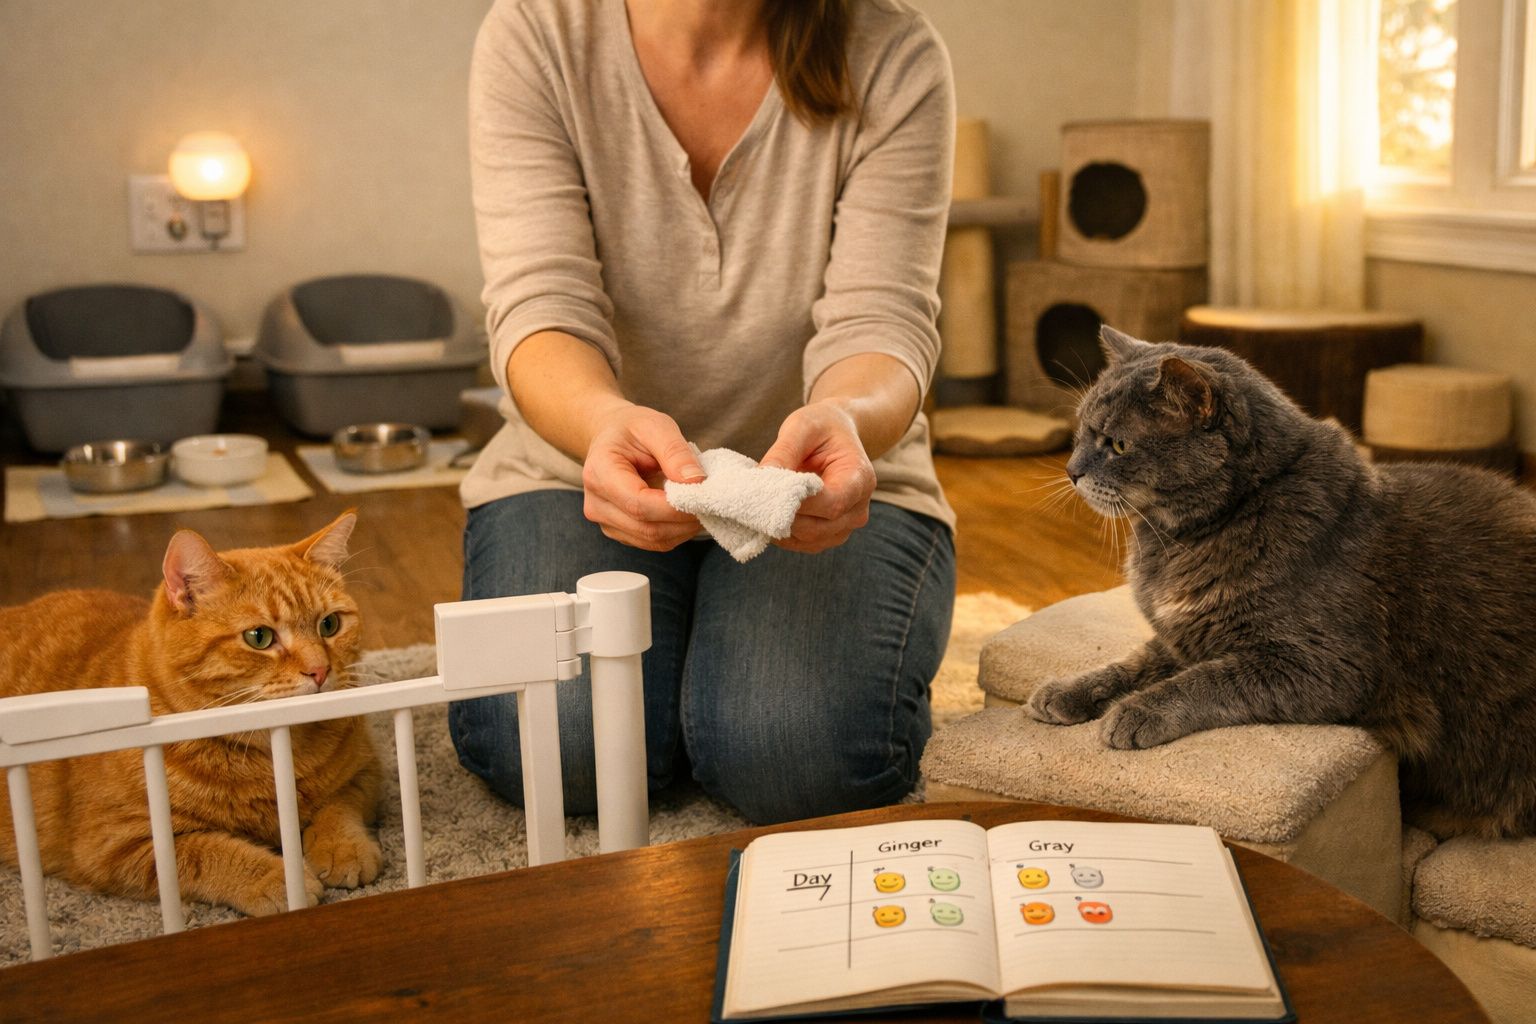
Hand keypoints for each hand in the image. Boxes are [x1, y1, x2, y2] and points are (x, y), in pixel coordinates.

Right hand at [582, 403, 703, 550]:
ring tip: (699, 504)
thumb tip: (696, 481)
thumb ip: (675, 452)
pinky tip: (686, 512)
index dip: (675, 506)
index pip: (638, 503)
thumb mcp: (655, 426)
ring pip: (652, 539)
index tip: (703, 495)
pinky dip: (676, 531)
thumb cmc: (632, 429)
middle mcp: (596, 503)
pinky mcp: (619, 531)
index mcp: (599, 472)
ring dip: (683, 528)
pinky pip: (653, 542)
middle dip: (684, 519)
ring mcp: (605, 521)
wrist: (611, 436)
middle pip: (646, 527)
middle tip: (710, 501)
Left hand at [759, 401, 875, 552]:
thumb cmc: (821, 427)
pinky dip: (782, 533)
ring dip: (779, 528)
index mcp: (860, 478)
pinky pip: (803, 544)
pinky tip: (767, 514)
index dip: (798, 504)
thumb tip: (759, 479)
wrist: (837, 433)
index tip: (767, 493)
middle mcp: (858, 508)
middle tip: (751, 500)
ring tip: (758, 505)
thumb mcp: (801, 427)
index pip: (831, 503)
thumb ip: (783, 452)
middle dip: (781, 517)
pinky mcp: (829, 535)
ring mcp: (845, 526)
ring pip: (808, 540)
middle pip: (817, 527)